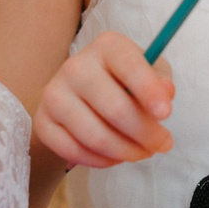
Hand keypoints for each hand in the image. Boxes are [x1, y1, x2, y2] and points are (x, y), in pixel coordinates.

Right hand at [33, 31, 173, 168]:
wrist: (80, 92)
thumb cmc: (123, 81)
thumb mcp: (148, 72)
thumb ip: (160, 81)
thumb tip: (165, 93)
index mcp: (107, 46)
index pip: (129, 66)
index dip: (148, 91)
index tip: (166, 114)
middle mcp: (75, 66)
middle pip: (116, 109)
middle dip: (146, 134)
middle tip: (162, 144)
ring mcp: (54, 93)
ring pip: (96, 136)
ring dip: (126, 152)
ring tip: (142, 152)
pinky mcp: (42, 121)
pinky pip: (74, 151)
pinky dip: (101, 161)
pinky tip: (115, 156)